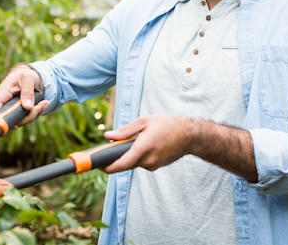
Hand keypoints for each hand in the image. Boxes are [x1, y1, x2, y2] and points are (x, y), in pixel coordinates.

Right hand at [0, 64, 48, 125]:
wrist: (29, 76)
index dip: (0, 123)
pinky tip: (43, 103)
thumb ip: (27, 92)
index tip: (14, 125)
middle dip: (27, 117)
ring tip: (44, 103)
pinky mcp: (19, 114)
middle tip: (38, 107)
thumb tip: (27, 107)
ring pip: (21, 122)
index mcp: (1, 96)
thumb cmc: (24, 75)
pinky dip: (37, 112)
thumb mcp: (27, 78)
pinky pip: (28, 119)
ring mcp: (11, 112)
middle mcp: (4, 107)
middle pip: (10, 122)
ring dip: (34, 114)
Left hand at [103, 114, 257, 180]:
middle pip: (124, 165)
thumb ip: (125, 130)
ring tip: (130, 142)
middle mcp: (147, 160)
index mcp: (143, 148)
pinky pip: (141, 162)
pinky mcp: (156, 166)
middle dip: (115, 158)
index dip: (107, 167)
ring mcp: (153, 165)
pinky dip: (137, 156)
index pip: (120, 164)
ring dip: (128, 155)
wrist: (190, 135)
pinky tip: (141, 145)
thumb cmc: (167, 124)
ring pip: (133, 163)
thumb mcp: (144, 121)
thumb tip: (108, 136)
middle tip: (109, 149)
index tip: (98, 164)